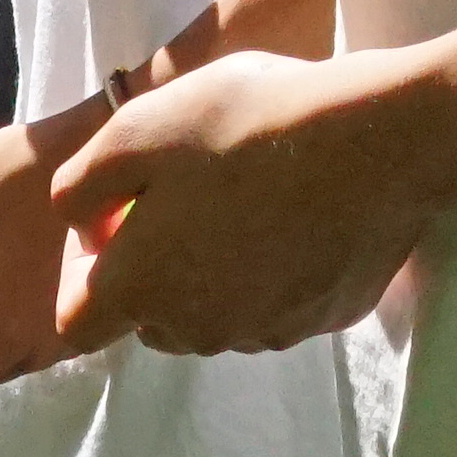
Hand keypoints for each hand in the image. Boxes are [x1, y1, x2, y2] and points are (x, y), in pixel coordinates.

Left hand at [52, 48, 456, 359]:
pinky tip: (299, 211)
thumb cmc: (249, 125)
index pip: (77, 321)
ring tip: (248, 192)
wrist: (379, 141)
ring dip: (214, 270)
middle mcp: (198, 330)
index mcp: (142, 290)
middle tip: (187, 190)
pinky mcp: (321, 319)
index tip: (117, 215)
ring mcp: (266, 330)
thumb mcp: (138, 127)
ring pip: (214, 313)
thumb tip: (79, 225)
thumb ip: (81, 185)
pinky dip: (275, 271)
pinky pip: (277, 304)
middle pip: (151, 317)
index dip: (83, 271)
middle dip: (154, 267)